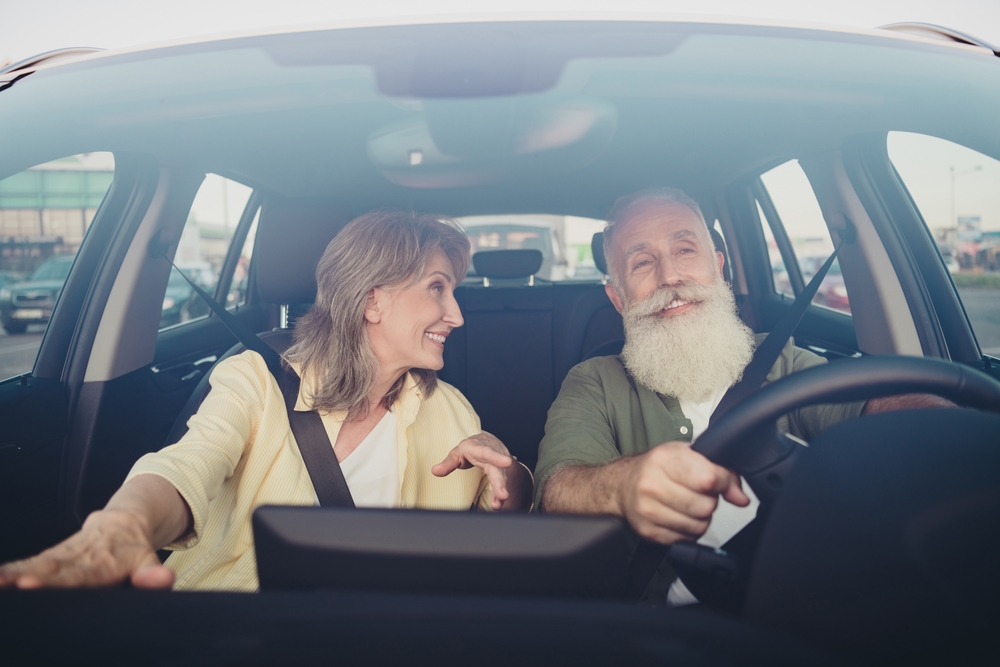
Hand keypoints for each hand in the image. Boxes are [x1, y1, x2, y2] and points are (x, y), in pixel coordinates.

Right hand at [0, 509, 174, 588]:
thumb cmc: (133, 550)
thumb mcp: (148, 560)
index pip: (79, 575)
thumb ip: (153, 573)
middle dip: (33, 577)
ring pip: (39, 564)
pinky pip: (32, 562)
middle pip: (54, 569)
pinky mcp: (53, 555)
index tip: (33, 585)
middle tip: (16, 584)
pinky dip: (13, 569)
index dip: (60, 582)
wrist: (123, 521)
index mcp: (103, 561)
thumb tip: (164, 579)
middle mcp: (80, 556)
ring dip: (17, 573)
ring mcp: (65, 554)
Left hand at [432, 432, 524, 509]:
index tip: (507, 463)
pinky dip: (498, 495)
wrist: (487, 442)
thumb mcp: (457, 453)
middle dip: (500, 483)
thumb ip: (447, 463)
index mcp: (480, 448)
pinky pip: (500, 485)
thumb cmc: (471, 448)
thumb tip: (435, 470)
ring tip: (498, 504)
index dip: (497, 458)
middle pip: (497, 470)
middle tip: (503, 496)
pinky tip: (498, 504)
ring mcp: (497, 466)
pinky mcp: (500, 475)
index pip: (488, 453)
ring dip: (500, 492)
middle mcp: (492, 457)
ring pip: (500, 479)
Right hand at [618, 441, 749, 544]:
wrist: (623, 484)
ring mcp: (648, 510)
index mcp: (664, 459)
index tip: (721, 483)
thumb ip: (721, 470)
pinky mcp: (648, 531)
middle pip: (706, 506)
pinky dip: (688, 530)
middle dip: (709, 501)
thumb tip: (740, 498)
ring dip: (700, 517)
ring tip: (688, 504)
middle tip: (697, 492)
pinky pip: (686, 539)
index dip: (723, 483)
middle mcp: (651, 484)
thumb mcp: (688, 455)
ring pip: (699, 525)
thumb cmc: (658, 468)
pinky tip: (679, 516)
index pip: (709, 478)